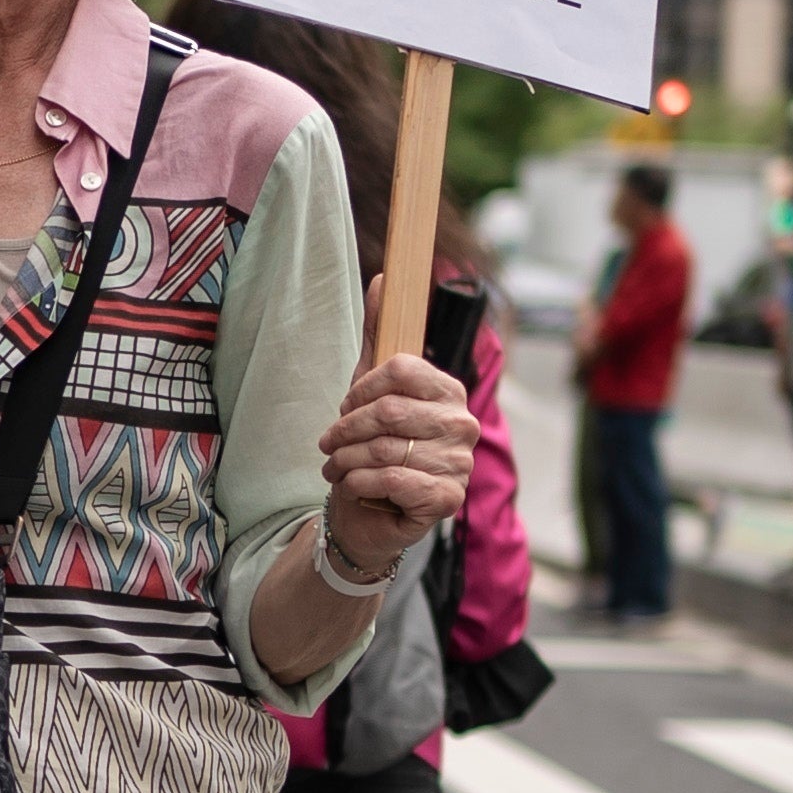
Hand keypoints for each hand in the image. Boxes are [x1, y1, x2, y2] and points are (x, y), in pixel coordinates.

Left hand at [317, 350, 470, 557]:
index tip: (345, 408)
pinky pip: (393, 479)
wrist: (368, 514)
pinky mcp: (448, 499)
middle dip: (346, 429)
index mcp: (449, 392)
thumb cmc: (371, 447)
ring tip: (335, 467)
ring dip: (346, 459)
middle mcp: (463, 425)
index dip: (361, 390)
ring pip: (386, 448)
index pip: (401, 370)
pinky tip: (352, 485)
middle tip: (330, 443)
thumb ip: (377, 334)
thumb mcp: (367, 389)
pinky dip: (359, 482)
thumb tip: (382, 277)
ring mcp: (460, 463)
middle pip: (389, 411)